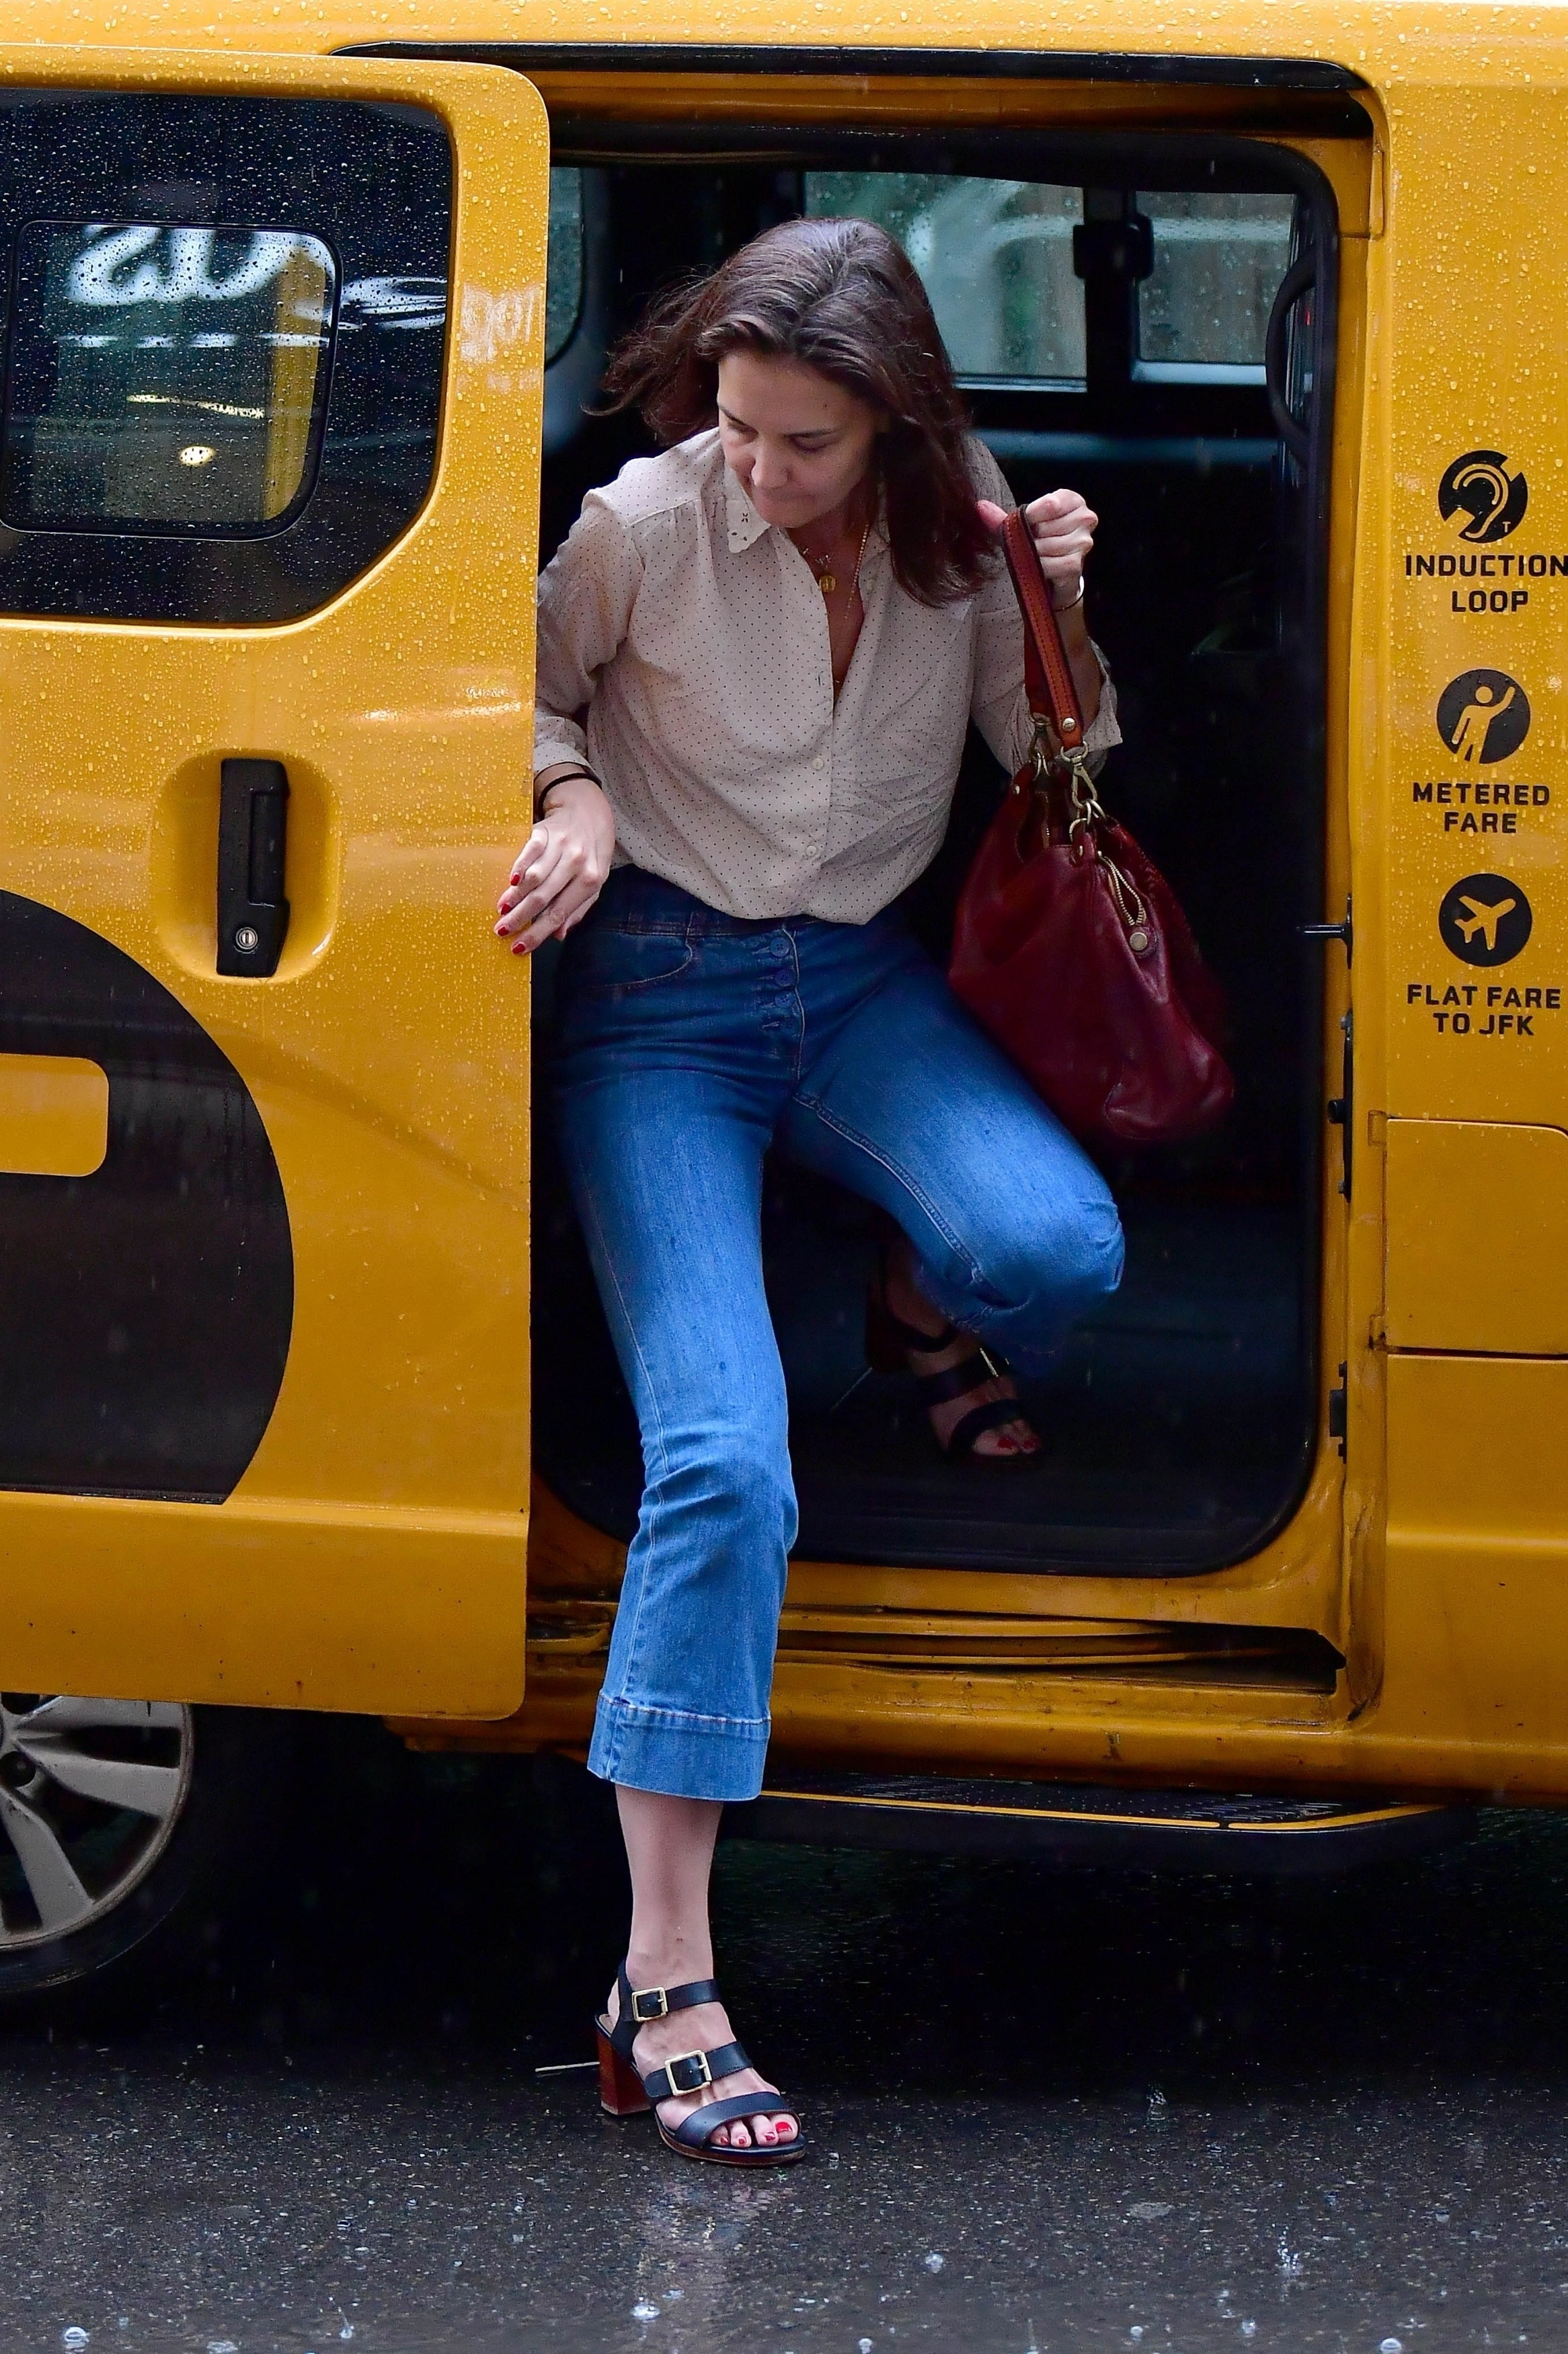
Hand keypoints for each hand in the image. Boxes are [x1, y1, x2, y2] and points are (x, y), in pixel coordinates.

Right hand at [495, 773, 614, 954]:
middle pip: (544, 897)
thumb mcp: (594, 883)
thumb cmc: (590, 855)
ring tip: (501, 910)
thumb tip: (559, 934)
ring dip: (516, 895)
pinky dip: (519, 866)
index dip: (538, 932)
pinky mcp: (544, 832)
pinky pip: (529, 852)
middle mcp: (577, 863)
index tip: (520, 947)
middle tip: (502, 930)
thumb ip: (578, 909)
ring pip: (535, 876)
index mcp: (590, 881)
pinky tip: (510, 881)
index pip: (559, 913)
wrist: (588, 813)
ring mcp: (560, 846)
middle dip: (521, 917)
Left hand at [977, 486, 1097, 608]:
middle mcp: (1084, 518)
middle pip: (1045, 527)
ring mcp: (1083, 542)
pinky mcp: (1076, 564)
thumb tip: (980, 507)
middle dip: (1031, 537)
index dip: (1030, 516)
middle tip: (1032, 543)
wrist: (1054, 574)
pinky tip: (1039, 567)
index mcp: (1072, 500)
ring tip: (1035, 555)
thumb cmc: (1039, 542)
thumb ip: (1001, 517)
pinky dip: (1039, 567)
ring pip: (1046, 547)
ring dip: (1033, 554)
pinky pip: (1050, 564)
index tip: (1026, 524)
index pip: (1050, 504)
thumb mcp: (1021, 525)